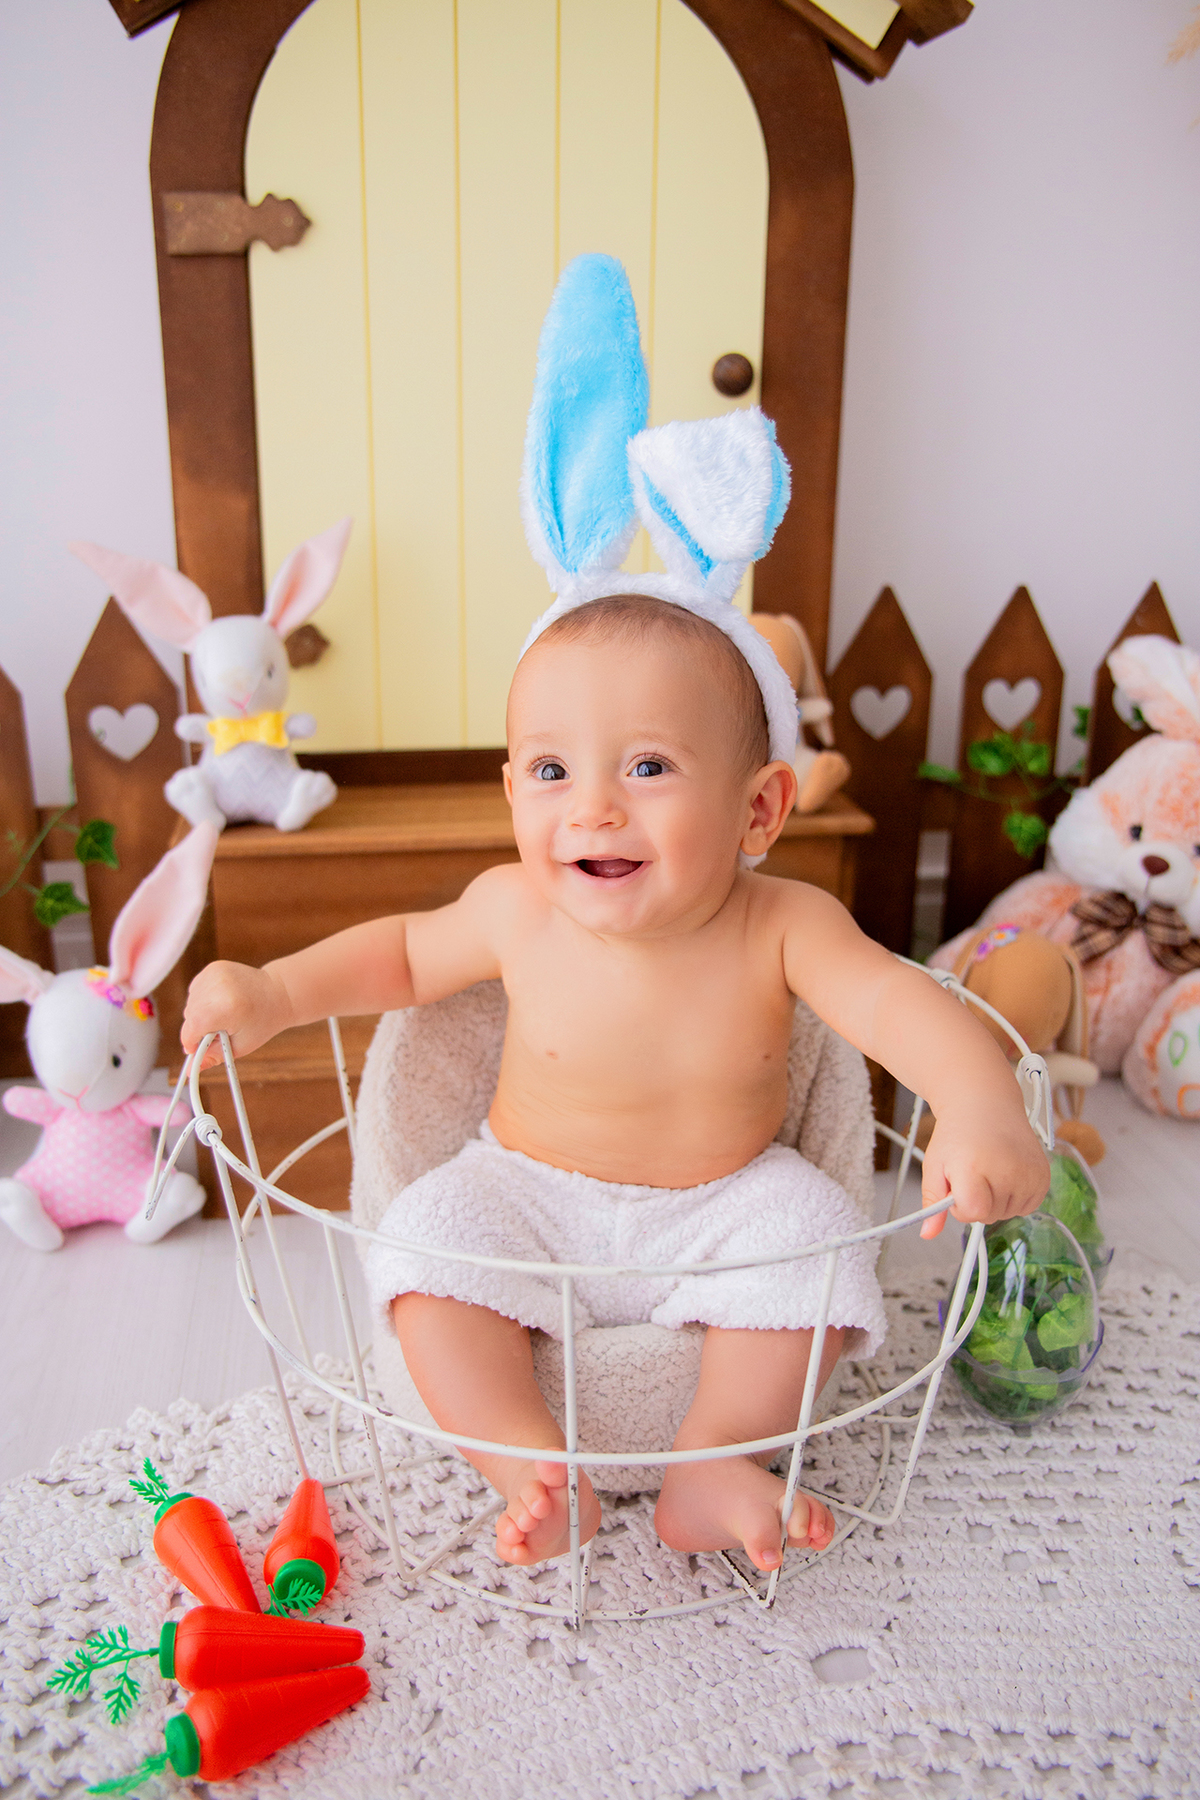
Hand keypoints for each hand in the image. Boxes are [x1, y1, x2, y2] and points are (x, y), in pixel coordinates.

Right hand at [181, 960, 292, 1066]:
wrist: (279, 993)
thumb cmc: (263, 1021)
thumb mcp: (240, 1046)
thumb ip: (213, 1056)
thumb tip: (188, 1072)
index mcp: (225, 1008)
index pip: (191, 1029)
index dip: (191, 1043)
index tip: (197, 1051)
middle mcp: (217, 987)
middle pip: (189, 1017)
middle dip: (198, 1029)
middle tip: (219, 1033)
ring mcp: (214, 974)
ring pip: (190, 1004)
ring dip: (199, 1015)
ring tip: (224, 1016)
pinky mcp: (213, 967)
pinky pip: (195, 991)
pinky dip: (202, 1000)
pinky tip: (221, 1003)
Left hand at [919, 1111, 1049, 1240]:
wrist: (986, 1105)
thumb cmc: (958, 1134)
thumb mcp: (934, 1165)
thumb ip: (933, 1202)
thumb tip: (927, 1235)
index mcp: (975, 1167)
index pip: (972, 1213)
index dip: (960, 1205)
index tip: (957, 1186)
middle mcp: (1007, 1171)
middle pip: (989, 1216)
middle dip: (976, 1201)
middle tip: (974, 1172)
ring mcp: (1029, 1174)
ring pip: (1007, 1214)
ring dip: (996, 1200)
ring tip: (990, 1169)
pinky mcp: (1044, 1176)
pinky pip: (1027, 1207)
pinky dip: (1014, 1197)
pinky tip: (1006, 1174)